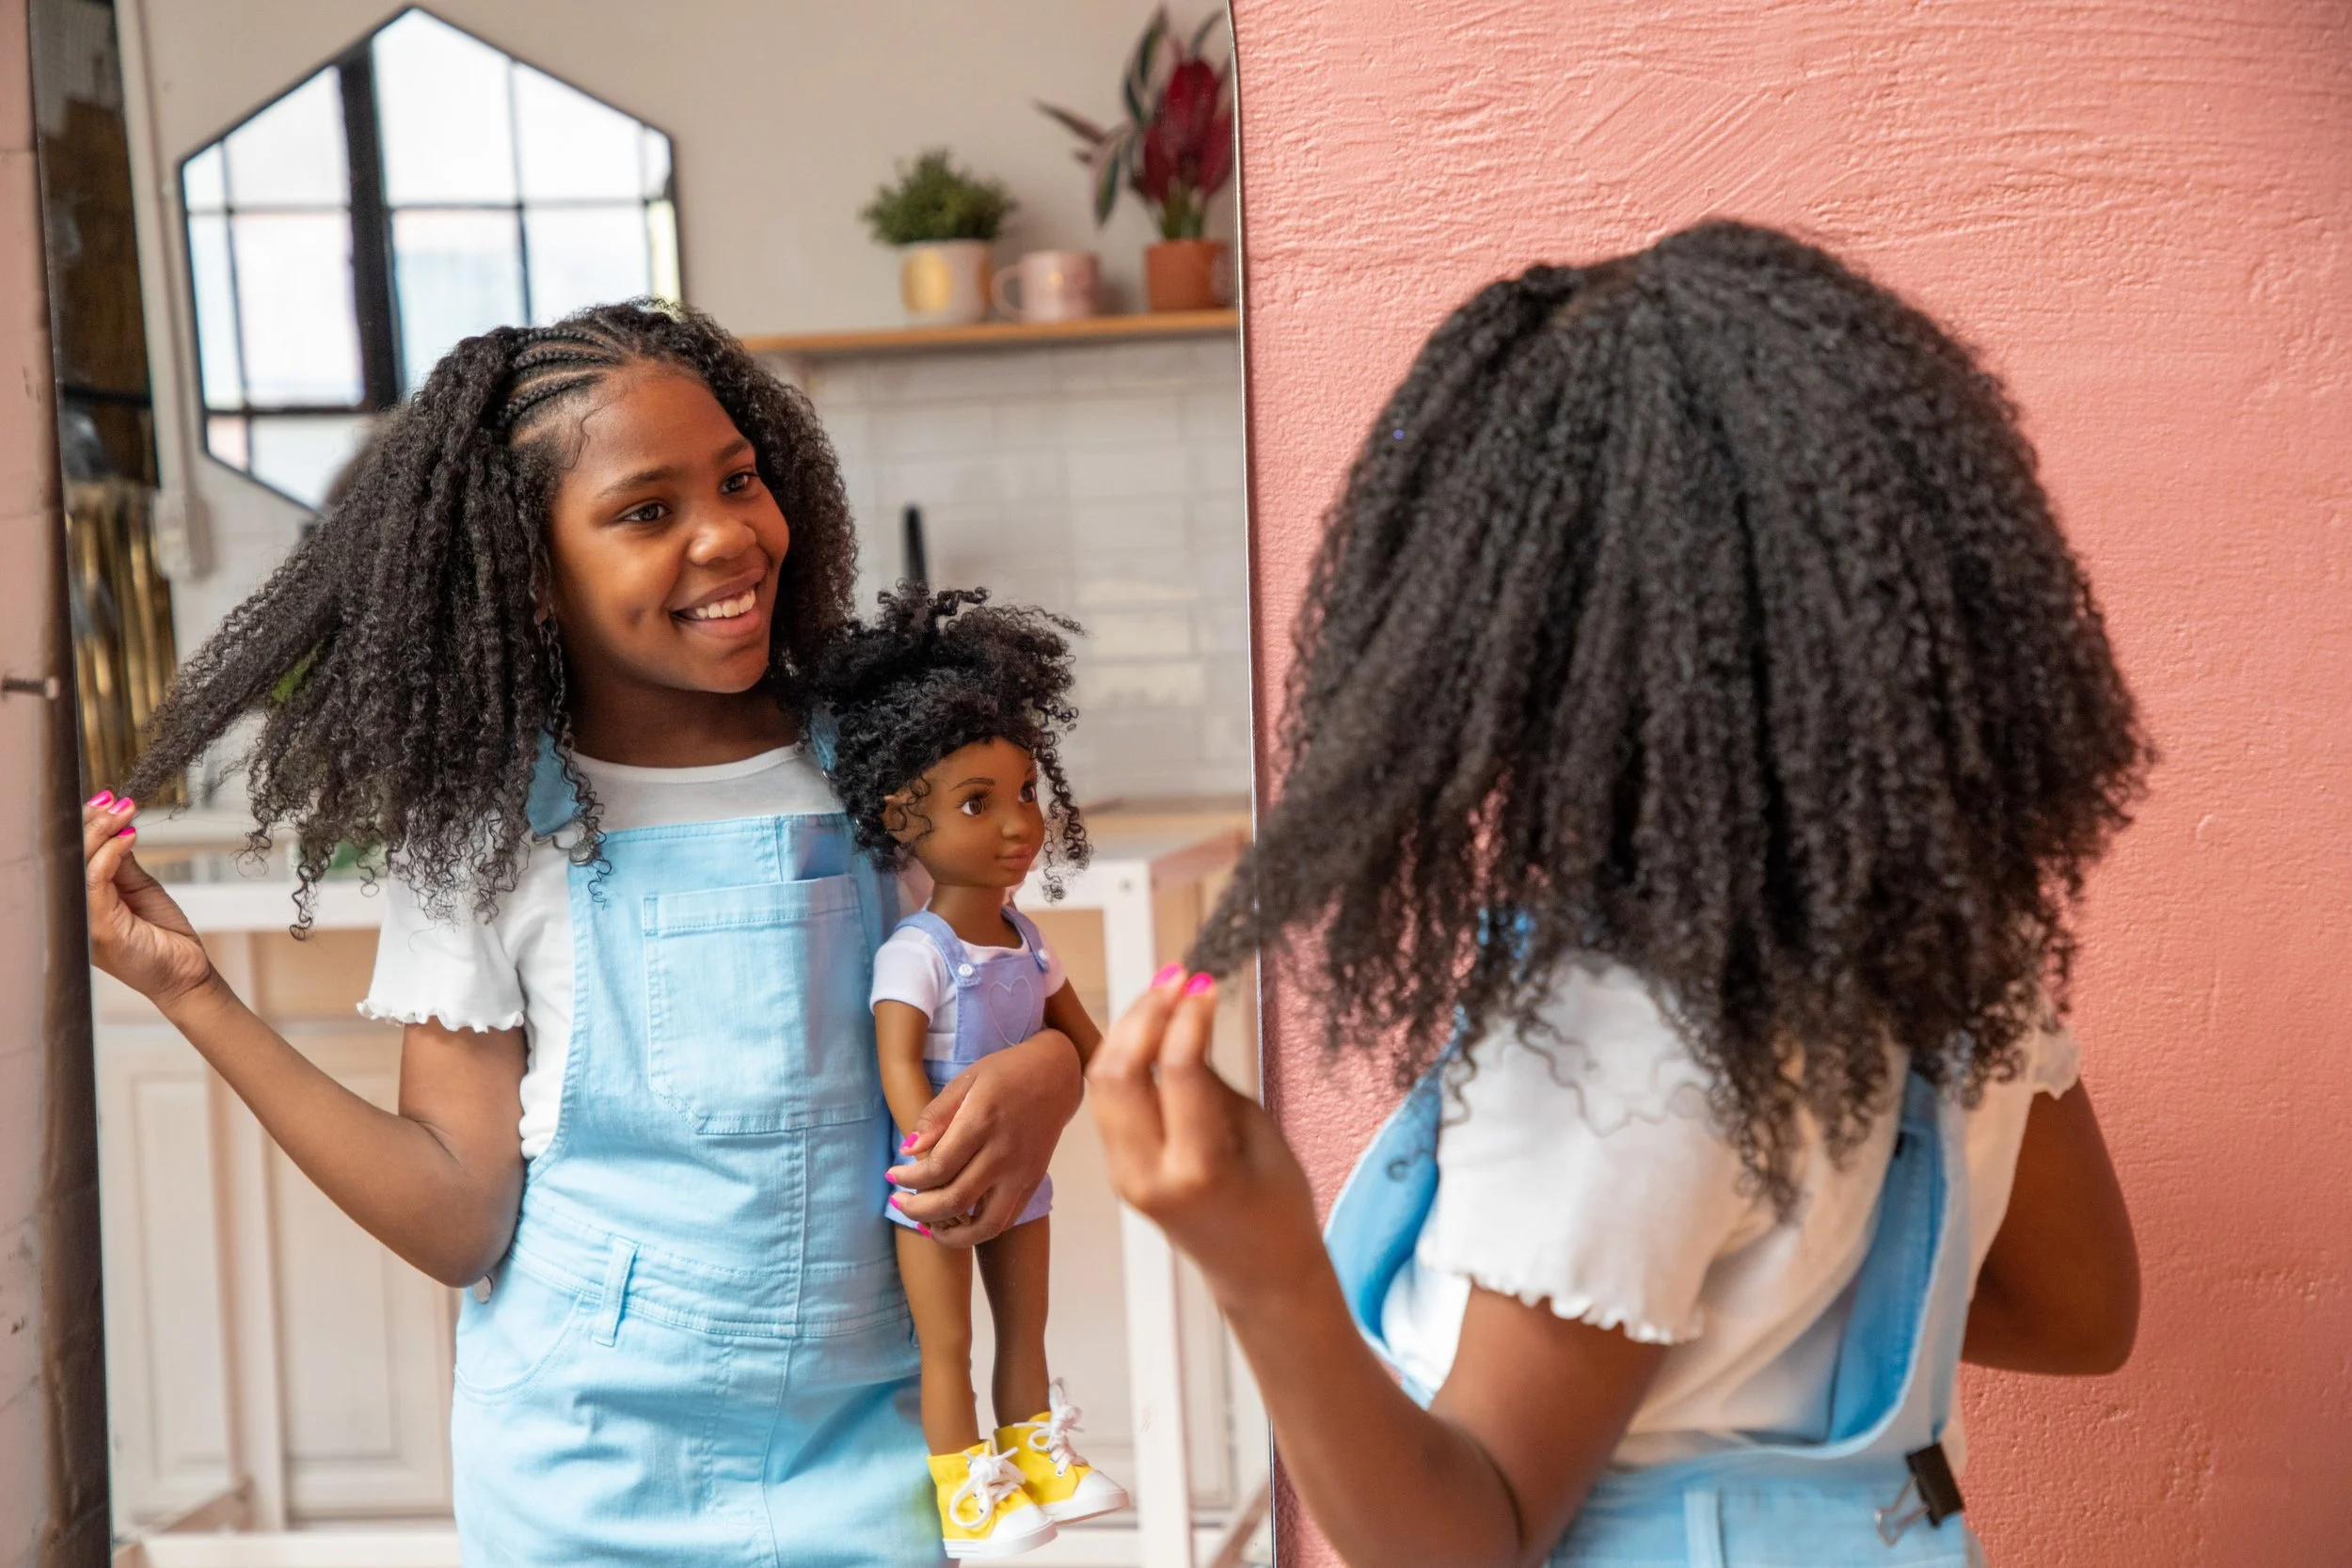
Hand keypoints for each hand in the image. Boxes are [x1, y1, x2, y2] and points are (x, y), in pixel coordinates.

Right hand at [82, 793, 215, 1007]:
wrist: (185, 973)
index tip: (102, 799)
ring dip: (101, 832)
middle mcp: (74, 913)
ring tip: (123, 810)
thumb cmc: (162, 936)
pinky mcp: (100, 929)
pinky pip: (96, 882)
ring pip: (79, 865)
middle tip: (114, 801)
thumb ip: (121, 862)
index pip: (71, 857)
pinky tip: (127, 837)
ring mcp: (83, 922)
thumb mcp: (139, 888)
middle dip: (90, 822)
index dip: (83, 825)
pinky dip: (111, 854)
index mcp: (80, 902)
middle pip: (68, 858)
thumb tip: (114, 827)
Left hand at [886, 1028, 1082, 1245]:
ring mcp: (1022, 1172)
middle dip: (918, 1209)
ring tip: (928, 1226)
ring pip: (986, 1224)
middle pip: (956, 1200)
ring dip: (951, 1235)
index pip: (938, 1167)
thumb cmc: (1005, 1073)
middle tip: (898, 1203)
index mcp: (983, 1121)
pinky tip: (958, 1223)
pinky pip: (1007, 1219)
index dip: (909, 1179)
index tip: (892, 1175)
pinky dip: (980, 1231)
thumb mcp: (966, 1080)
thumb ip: (936, 1115)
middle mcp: (1004, 1153)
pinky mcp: (1033, 1182)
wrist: (1056, 1075)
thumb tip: (908, 1149)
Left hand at [1088, 968, 1321, 1309]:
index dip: (1187, 1015)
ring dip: (1127, 1031)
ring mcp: (1125, 1175)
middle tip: (1175, 978)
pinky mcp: (1118, 1171)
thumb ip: (1210, 1079)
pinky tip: (1151, 1031)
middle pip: (1118, 1073)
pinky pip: (1107, 1103)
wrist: (1260, 1272)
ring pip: (1101, 1083)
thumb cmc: (1277, 1204)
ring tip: (1162, 994)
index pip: (1175, 1071)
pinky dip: (1123, 1059)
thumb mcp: (1257, 1131)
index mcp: (1197, 1168)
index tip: (1203, 981)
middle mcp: (1148, 1173)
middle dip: (1143, 1014)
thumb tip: (1183, 1019)